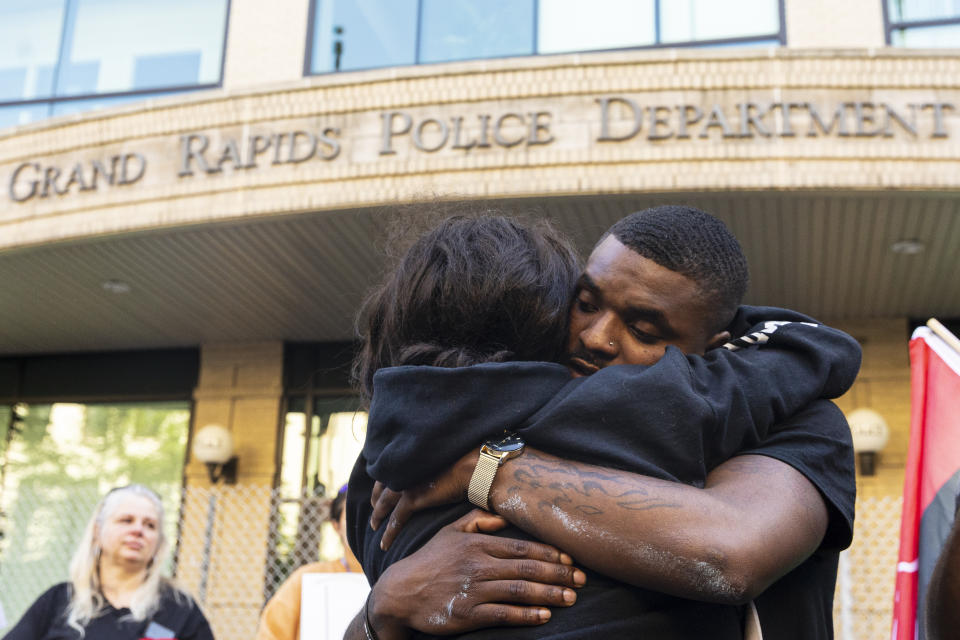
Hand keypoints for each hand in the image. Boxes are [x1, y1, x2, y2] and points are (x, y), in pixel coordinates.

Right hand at [367, 509, 584, 638]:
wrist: (400, 592)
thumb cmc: (429, 560)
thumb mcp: (450, 531)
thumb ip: (478, 519)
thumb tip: (506, 515)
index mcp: (477, 543)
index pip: (521, 547)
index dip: (549, 554)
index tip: (571, 559)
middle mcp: (478, 564)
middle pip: (526, 569)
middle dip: (558, 575)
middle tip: (582, 581)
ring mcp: (473, 590)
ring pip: (519, 591)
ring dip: (549, 595)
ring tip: (570, 598)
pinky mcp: (468, 613)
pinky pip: (503, 614)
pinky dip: (526, 615)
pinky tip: (544, 616)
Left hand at [371, 450, 476, 549]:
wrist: (475, 467)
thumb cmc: (468, 460)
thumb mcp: (445, 457)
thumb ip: (436, 463)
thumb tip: (440, 468)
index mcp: (412, 457)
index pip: (390, 468)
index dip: (383, 479)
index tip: (380, 487)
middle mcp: (405, 468)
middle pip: (381, 485)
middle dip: (376, 497)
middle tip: (374, 507)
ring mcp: (407, 484)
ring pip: (383, 504)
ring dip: (377, 516)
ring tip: (374, 526)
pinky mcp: (413, 499)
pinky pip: (395, 520)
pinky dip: (388, 533)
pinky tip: (384, 545)